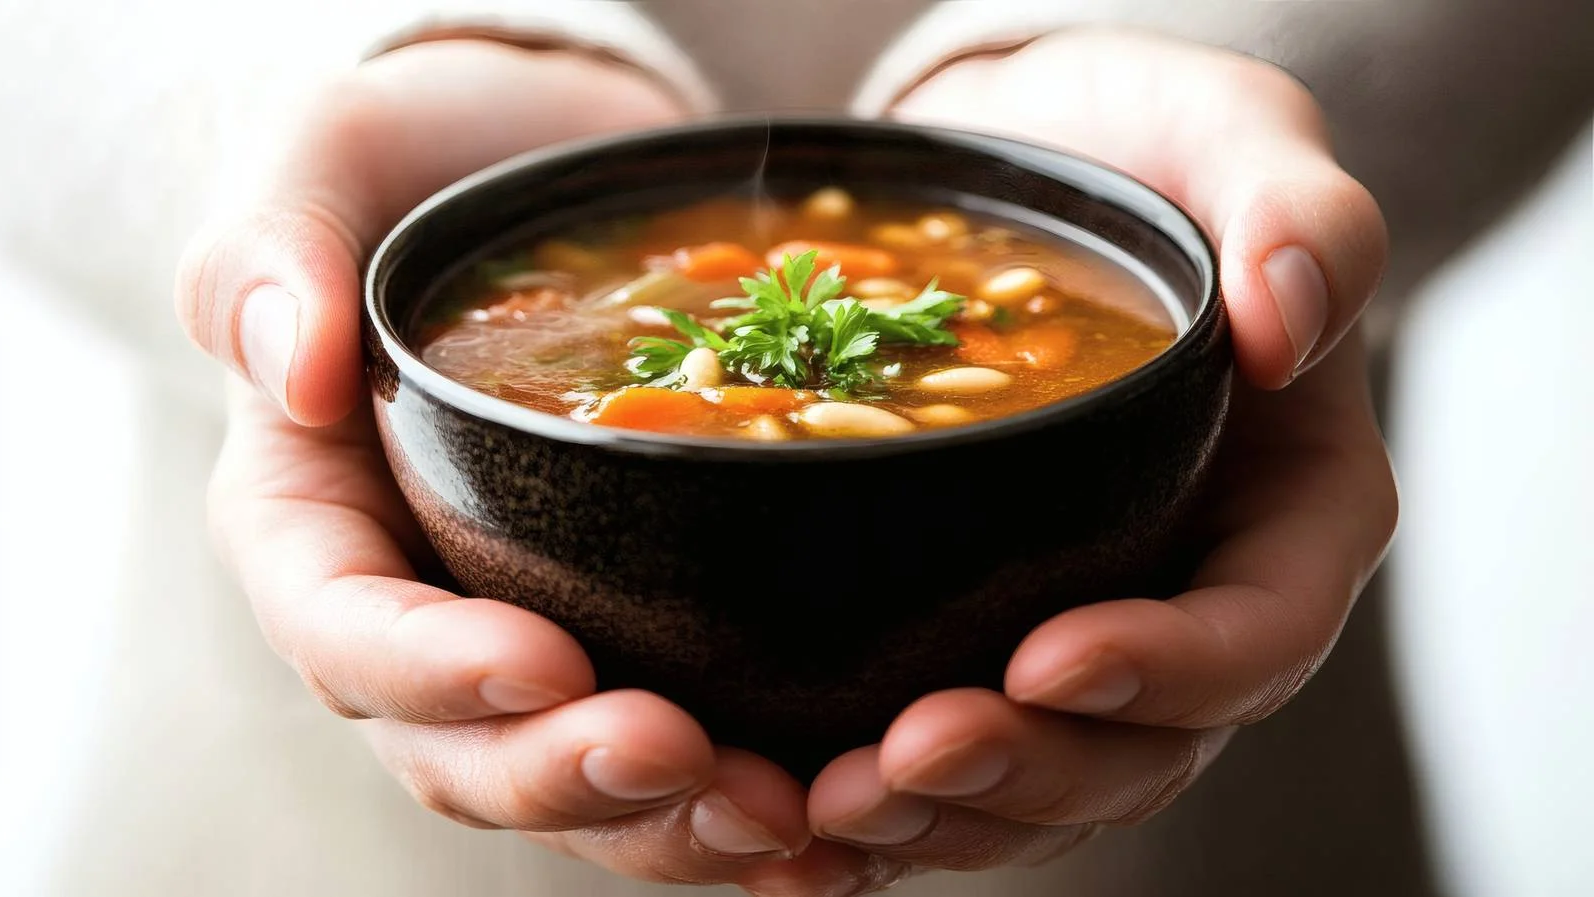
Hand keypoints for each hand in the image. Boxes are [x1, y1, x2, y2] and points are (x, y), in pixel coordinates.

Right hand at [178, 41, 900, 894]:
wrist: (539, 173)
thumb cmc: (424, 165)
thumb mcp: (331, 162)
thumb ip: (274, 253)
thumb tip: (287, 365)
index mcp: (312, 522)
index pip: (345, 630)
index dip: (434, 672)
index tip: (544, 661)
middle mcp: (410, 607)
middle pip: (460, 748)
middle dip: (569, 776)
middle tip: (686, 760)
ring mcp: (516, 635)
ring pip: (568, 782)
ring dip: (665, 822)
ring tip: (777, 813)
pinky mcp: (623, 634)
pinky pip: (661, 751)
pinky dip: (730, 798)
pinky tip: (824, 819)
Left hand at [807, 29, 1395, 879]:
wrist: (1019, 177)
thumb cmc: (1136, 158)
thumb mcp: (1228, 140)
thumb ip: (1298, 215)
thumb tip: (1291, 316)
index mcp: (1288, 516)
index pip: (1257, 634)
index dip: (1166, 673)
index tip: (1047, 658)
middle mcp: (1197, 602)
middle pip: (1143, 748)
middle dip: (1027, 774)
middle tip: (900, 760)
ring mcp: (1095, 638)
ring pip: (1045, 788)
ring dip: (944, 818)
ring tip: (831, 805)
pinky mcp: (990, 643)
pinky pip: (958, 767)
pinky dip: (888, 812)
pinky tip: (794, 824)